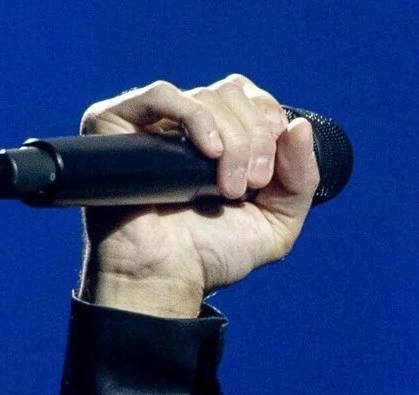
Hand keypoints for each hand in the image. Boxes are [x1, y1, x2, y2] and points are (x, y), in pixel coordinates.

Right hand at [76, 74, 320, 317]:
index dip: (270, 123)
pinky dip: (196, 117)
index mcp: (222, 136)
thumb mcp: (276, 223)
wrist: (166, 278)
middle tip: (249, 187)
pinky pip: (161, 94)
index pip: (252, 97)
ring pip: (207, 96)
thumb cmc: (212, 254)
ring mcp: (151, 120)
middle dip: (256, 139)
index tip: (269, 174)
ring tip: (228, 189)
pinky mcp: (116, 122)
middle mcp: (186, 123)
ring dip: (234, 140)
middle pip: (234, 93)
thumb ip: (301, 180)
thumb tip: (302, 125)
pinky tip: (209, 153)